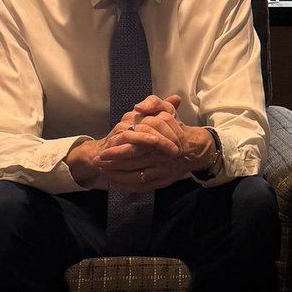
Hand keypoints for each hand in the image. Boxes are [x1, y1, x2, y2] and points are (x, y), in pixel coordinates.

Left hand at [94, 95, 211, 189]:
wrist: (195, 149)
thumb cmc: (176, 129)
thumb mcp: (167, 111)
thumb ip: (153, 104)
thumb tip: (138, 106)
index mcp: (160, 141)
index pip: (135, 148)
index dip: (117, 151)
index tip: (103, 151)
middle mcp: (161, 159)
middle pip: (132, 165)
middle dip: (112, 165)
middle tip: (97, 162)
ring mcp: (162, 172)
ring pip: (135, 178)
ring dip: (117, 176)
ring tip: (103, 172)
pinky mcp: (163, 182)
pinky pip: (142, 187)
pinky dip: (127, 186)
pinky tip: (115, 182)